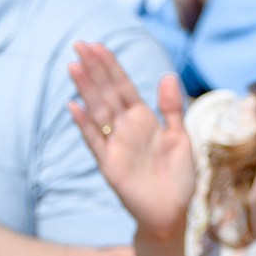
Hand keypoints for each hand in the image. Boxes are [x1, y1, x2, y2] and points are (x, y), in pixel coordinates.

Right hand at [66, 42, 194, 243]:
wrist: (172, 212)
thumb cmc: (178, 177)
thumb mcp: (181, 137)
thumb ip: (171, 108)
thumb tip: (166, 76)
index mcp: (143, 120)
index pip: (123, 86)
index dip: (111, 66)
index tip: (98, 45)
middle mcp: (125, 128)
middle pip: (107, 93)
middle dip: (94, 69)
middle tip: (79, 44)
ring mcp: (115, 145)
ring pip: (98, 111)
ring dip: (86, 89)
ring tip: (73, 66)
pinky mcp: (109, 164)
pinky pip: (94, 141)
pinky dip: (84, 124)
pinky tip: (73, 107)